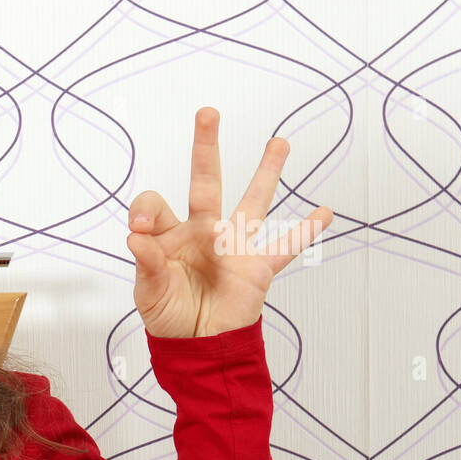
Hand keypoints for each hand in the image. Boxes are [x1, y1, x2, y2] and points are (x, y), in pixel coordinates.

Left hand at [126, 107, 332, 338]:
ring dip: (267, 172)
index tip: (140, 227)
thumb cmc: (169, 315)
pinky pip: (285, 247)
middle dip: (206, 148)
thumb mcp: (148, 292)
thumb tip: (136, 236)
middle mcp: (204, 232)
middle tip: (208, 113)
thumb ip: (146, 263)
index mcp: (171, 234)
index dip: (146, 210)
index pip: (156, 205)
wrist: (197, 346)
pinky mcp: (257, 268)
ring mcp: (233, 247)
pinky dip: (305, 231)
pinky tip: (324, 212)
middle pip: (206, 182)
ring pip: (253, 202)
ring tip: (279, 142)